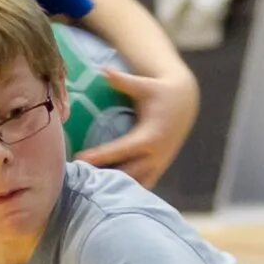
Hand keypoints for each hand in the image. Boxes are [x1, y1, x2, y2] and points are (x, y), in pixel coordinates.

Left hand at [76, 65, 199, 189]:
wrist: (185, 102)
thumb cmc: (159, 91)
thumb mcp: (144, 85)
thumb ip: (123, 81)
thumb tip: (104, 69)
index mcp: (151, 135)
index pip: (122, 150)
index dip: (101, 156)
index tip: (80, 160)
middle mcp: (156, 154)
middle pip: (127, 174)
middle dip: (104, 178)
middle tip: (78, 180)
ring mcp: (159, 164)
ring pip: (135, 184)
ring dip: (114, 187)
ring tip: (88, 191)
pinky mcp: (159, 168)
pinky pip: (142, 185)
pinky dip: (126, 190)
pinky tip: (106, 194)